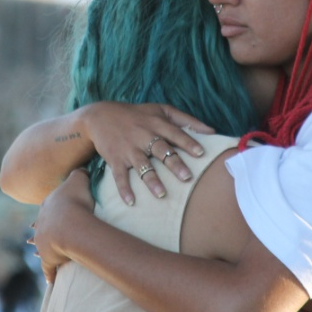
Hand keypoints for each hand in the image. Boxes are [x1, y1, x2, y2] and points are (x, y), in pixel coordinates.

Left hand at [32, 169, 95, 283]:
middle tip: (37, 231)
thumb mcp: (79, 180)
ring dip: (39, 249)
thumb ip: (80, 172)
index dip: (50, 209)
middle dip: (40, 228)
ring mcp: (44, 242)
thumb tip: (83, 166)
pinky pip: (48, 268)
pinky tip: (50, 280)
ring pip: (40, 246)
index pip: (48, 207)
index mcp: (49, 206)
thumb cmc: (76, 201)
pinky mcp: (49, 259)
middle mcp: (43, 224)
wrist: (71, 223)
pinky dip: (49, 274)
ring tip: (34, 252)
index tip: (48, 211)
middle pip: (40, 226)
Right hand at [81, 102, 213, 204]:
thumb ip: (186, 120)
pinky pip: (119, 176)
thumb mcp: (161, 110)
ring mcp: (129, 148)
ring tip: (161, 194)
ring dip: (151, 180)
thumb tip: (212, 131)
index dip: (188, 143)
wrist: (100, 116)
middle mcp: (143, 136)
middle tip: (187, 177)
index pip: (175, 133)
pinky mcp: (115, 159)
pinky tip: (131, 201)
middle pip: (161, 150)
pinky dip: (124, 189)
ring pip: (142, 165)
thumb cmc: (137, 114)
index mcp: (156, 124)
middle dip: (174, 164)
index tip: (201, 153)